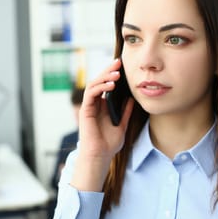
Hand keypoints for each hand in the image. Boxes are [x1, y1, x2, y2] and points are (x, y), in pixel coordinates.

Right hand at [70, 59, 133, 190]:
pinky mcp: (85, 110)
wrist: (100, 156)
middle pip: (100, 81)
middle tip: (118, 62)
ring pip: (94, 85)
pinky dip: (100, 87)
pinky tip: (110, 85)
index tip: (123, 67)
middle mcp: (95, 104)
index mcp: (103, 106)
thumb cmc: (109, 144)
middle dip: (108, 71)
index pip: (107, 85)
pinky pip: (91, 94)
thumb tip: (132, 99)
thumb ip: (126, 112)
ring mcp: (90, 106)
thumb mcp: (123, 125)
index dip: (113, 75)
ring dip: (105, 77)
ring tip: (116, 73)